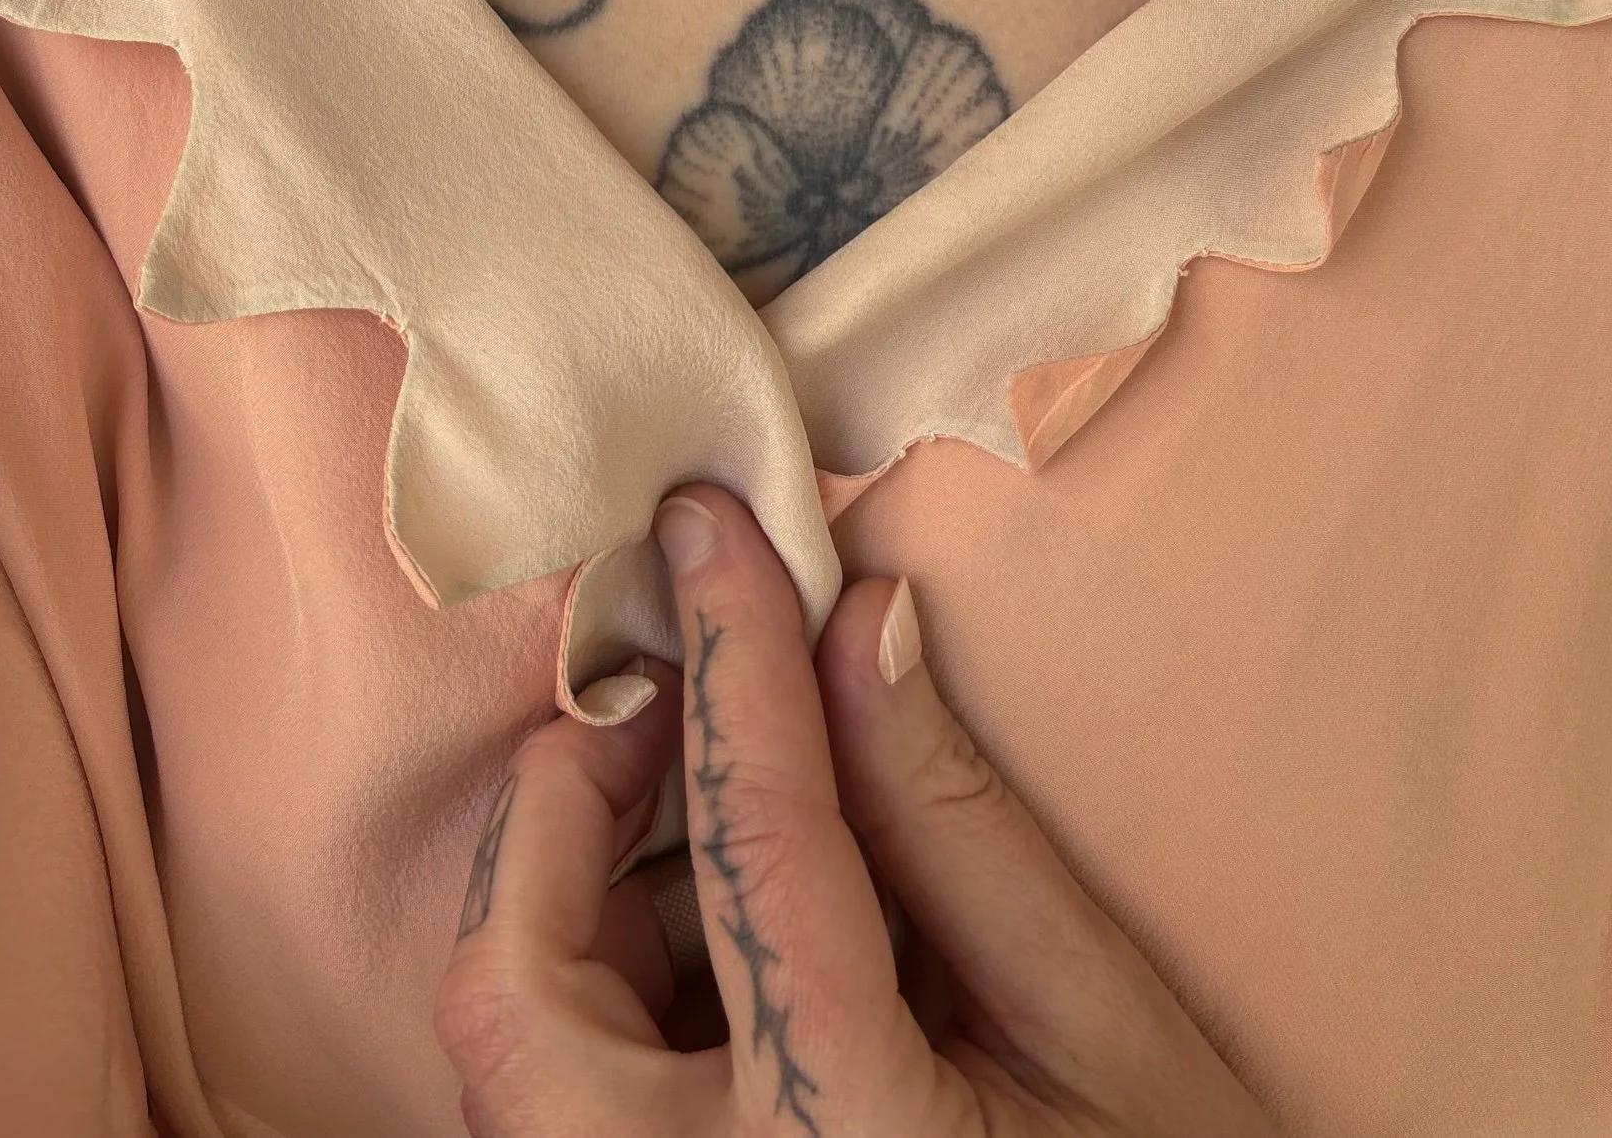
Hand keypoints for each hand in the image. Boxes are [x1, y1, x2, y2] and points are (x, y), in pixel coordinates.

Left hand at [436, 484, 1278, 1136]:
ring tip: (687, 808)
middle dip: (567, 812)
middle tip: (664, 704)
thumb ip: (962, 832)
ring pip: (508, 1056)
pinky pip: (554, 1106)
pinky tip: (697, 934)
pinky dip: (594, 986)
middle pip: (523, 994)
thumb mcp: (1103, 1026)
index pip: (760, 850)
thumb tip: (862, 630)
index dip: (736, 663)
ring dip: (565, 898)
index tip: (710, 530)